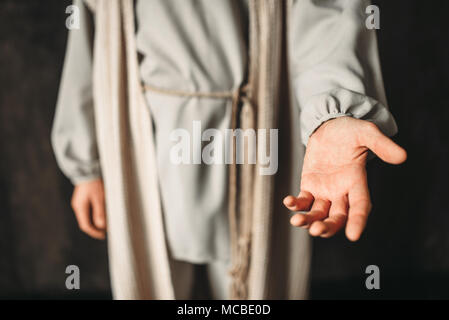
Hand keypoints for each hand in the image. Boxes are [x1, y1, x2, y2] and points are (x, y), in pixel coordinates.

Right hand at [71, 179, 106, 239]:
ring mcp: (79, 202)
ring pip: (86, 217)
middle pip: (85, 222)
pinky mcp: (82, 199)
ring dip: (95, 221)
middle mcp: (77, 206)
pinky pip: (87, 210)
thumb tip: (101, 226)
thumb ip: (100, 213)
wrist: (88, 170)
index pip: (85, 226)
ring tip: (105, 224)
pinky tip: (102, 214)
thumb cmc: (94, 184)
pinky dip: (94, 215)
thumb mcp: (99, 199)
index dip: (94, 232)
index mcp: (80, 208)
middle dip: (95, 228)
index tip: (103, 236)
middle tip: (105, 232)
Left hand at [283, 117, 406, 240]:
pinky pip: (303, 200)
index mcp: (357, 182)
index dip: (358, 221)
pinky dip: (296, 204)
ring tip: (297, 221)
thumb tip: (401, 157)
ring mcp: (325, 191)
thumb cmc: (349, 130)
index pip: (361, 206)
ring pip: (318, 214)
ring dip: (309, 220)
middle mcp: (342, 192)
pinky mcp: (309, 186)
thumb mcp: (366, 133)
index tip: (353, 236)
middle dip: (328, 227)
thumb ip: (381, 145)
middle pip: (338, 217)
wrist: (329, 126)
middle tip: (317, 230)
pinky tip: (289, 202)